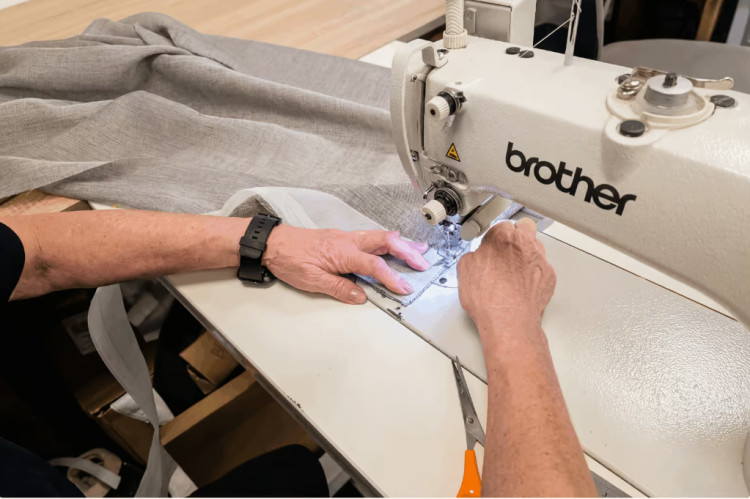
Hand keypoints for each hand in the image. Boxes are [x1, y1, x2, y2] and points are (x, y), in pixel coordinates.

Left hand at [262, 225, 429, 303]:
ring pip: (379, 237)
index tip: (403, 288)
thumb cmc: (289, 259)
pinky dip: (387, 241)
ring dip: (400, 244)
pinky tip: (392, 243)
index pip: (374, 265)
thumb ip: (339, 288)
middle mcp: (348, 241)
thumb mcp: (312, 280)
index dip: (391, 277)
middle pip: (385, 242)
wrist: (272, 242)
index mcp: (342, 252)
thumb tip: (360, 297)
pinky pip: (370, 237)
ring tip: (418, 249)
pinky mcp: (341, 237)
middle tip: (423, 263)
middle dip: (407, 252)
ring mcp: (345, 237)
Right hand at [457, 218, 555, 338]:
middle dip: (516, 236)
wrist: (508, 321)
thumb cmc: (489, 299)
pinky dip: (534, 272)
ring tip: (514, 270)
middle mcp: (524, 244)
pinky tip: (522, 284)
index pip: (501, 225)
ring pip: (536, 246)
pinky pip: (542, 266)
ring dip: (526, 253)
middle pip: (524, 227)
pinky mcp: (549, 275)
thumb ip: (473, 255)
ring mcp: (540, 259)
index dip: (494, 237)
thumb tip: (476, 257)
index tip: (491, 246)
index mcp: (503, 237)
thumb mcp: (465, 271)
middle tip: (506, 251)